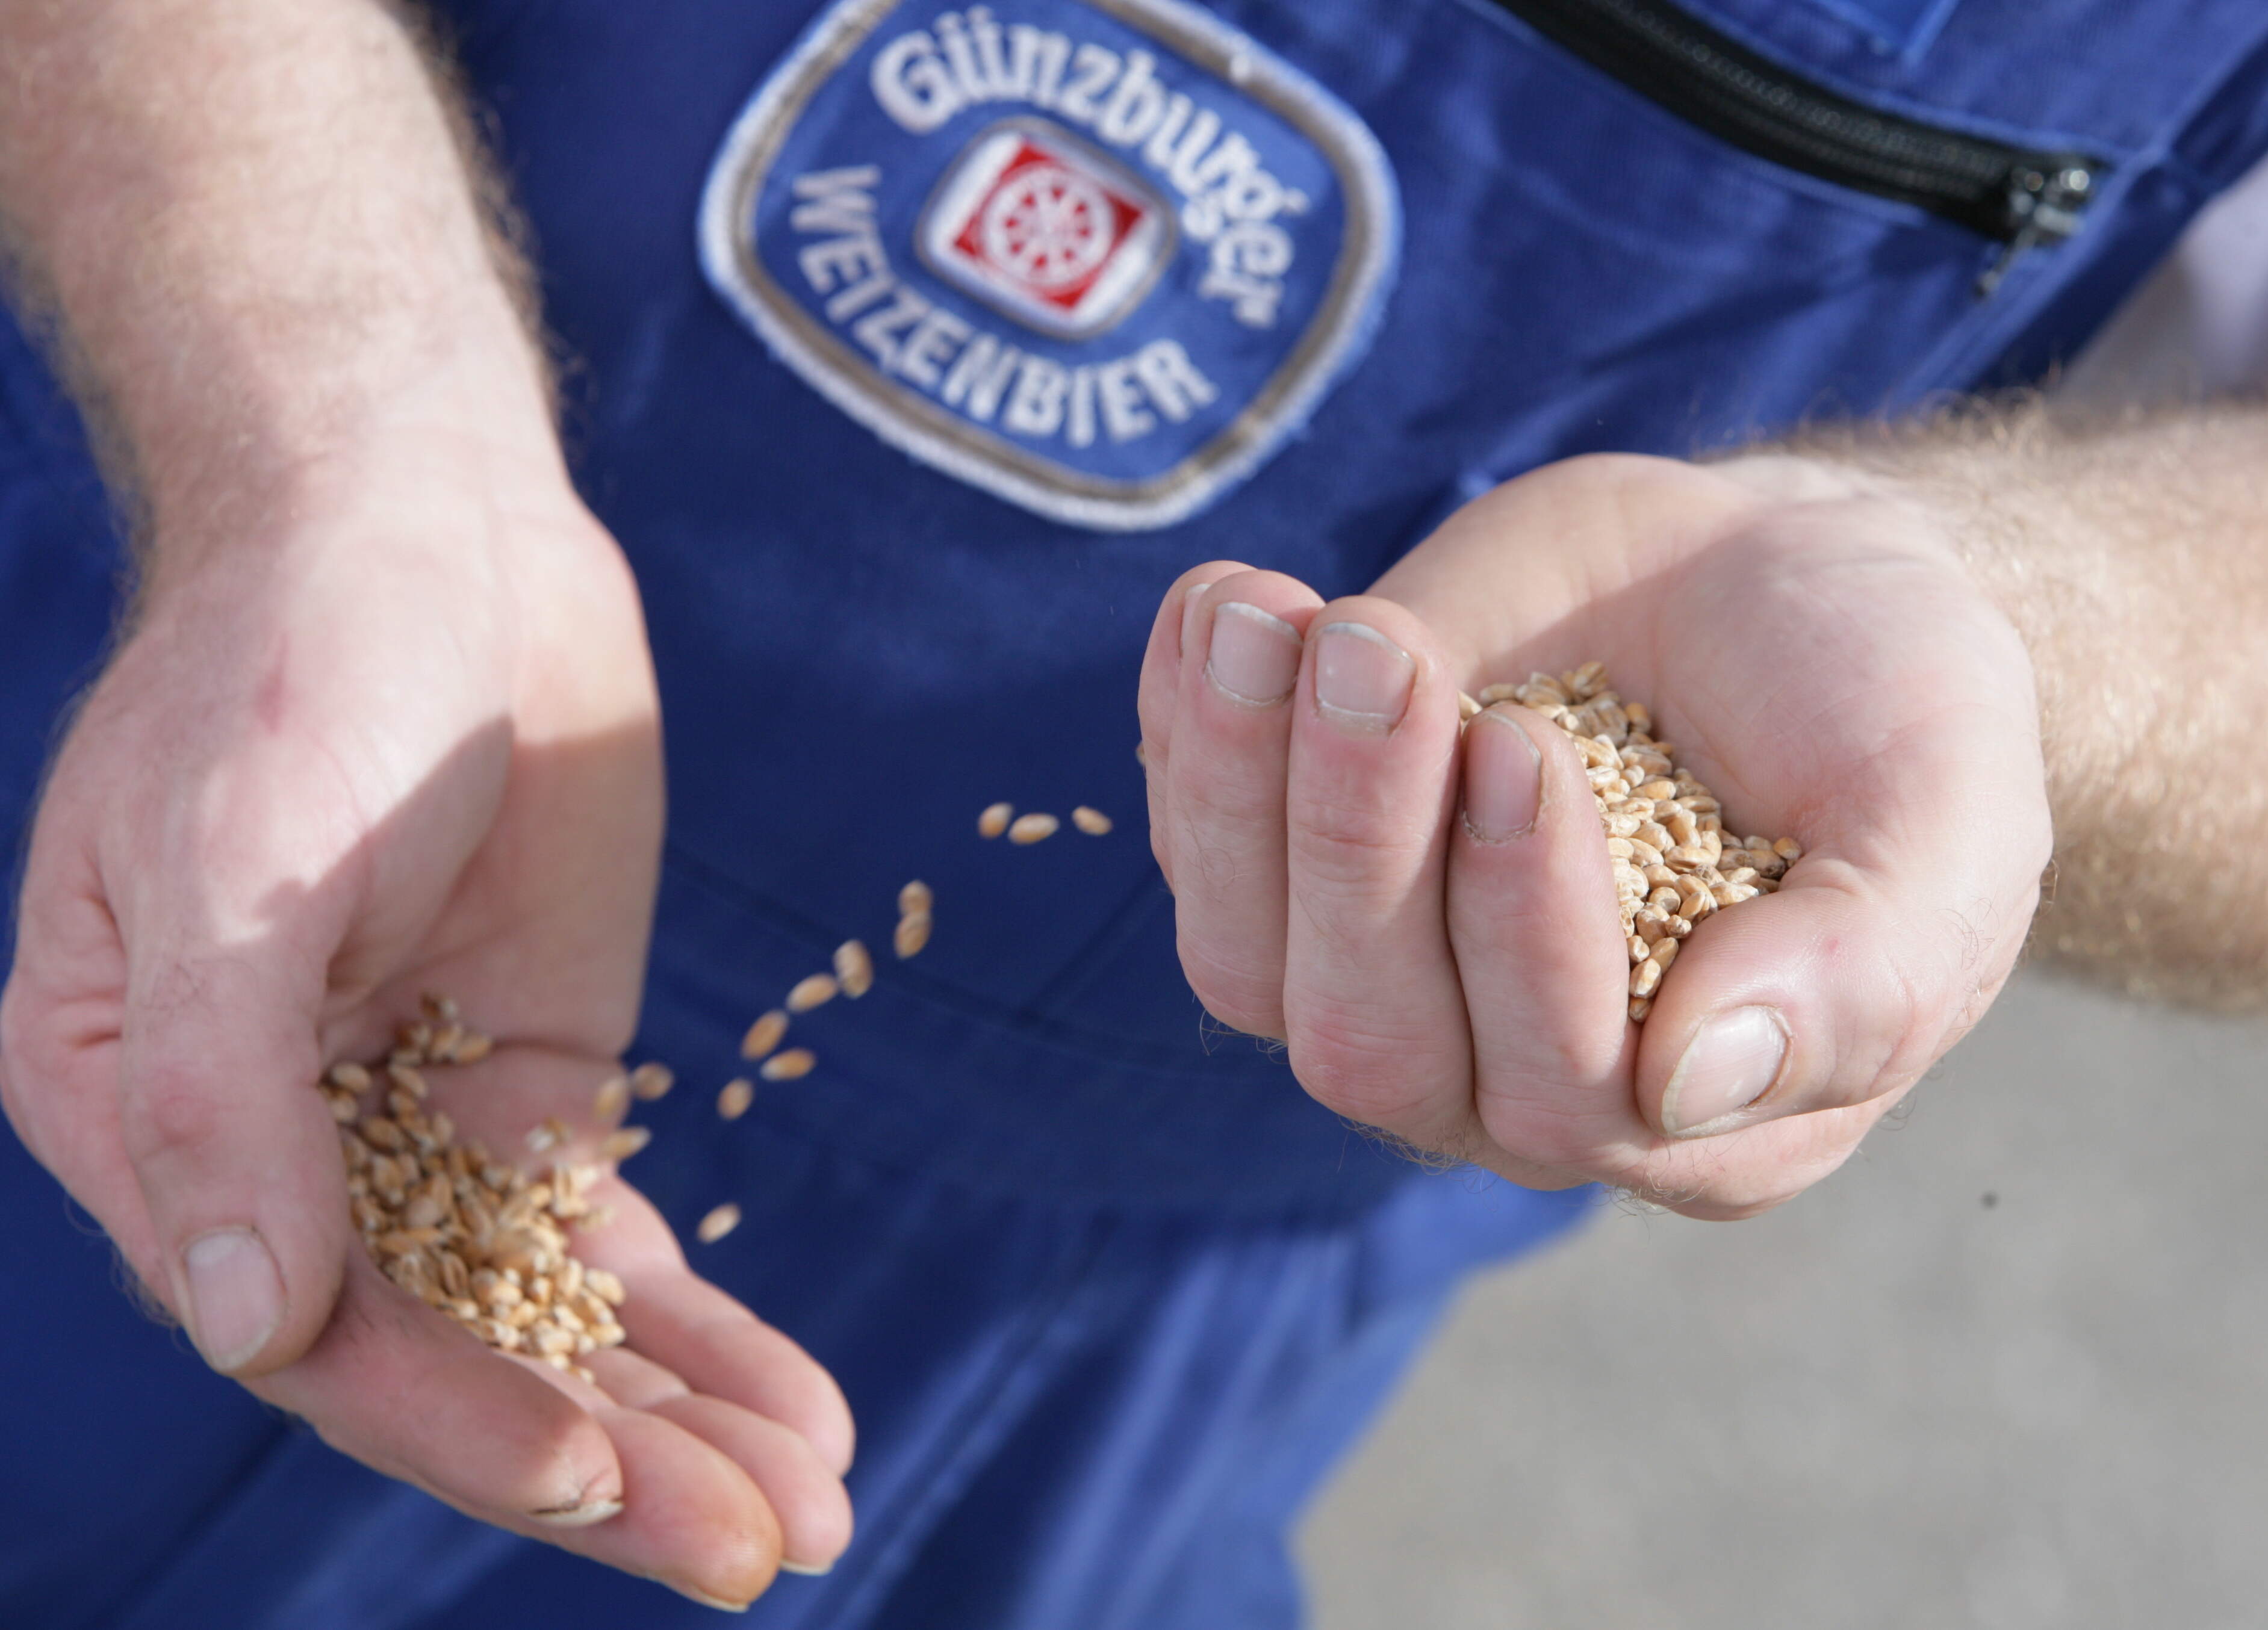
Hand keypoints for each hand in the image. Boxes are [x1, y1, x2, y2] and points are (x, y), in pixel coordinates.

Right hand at [0, 434, 850, 1604]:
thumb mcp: (224, 862)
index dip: (456, 1418)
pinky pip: (617, 1244)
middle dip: (604, 1469)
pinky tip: (803, 1409)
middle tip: (761, 1555)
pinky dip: (706, 1331)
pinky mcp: (529, 1085)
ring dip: (679, 1427)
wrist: (423, 528)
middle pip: (447, 1361)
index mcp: (146, 1121)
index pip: (309, 1328)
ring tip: (820, 1512)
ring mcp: (413, 1128)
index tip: (607, 1484)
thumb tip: (245, 1321)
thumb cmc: (287, 662)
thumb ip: (223, 1095)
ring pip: (547, 1328)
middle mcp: (279, 1159)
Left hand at [1138, 453, 2048, 1215]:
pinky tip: (1224, 601)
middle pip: (1374, 1046)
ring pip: (1251, 967)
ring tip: (1269, 615)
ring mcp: (1392, 979)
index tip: (1524, 741)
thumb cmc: (1889, 713)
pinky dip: (1183, 728)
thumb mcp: (1945, 822)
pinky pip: (1197, 849)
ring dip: (1241, 790)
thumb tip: (1689, 1088)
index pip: (1562, 1092)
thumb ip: (1860, 972)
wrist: (1785, 588)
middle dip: (1358, 845)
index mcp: (1690, 1111)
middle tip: (1386, 657)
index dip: (1520, 930)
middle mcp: (1518, 1083)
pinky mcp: (1304, 872)